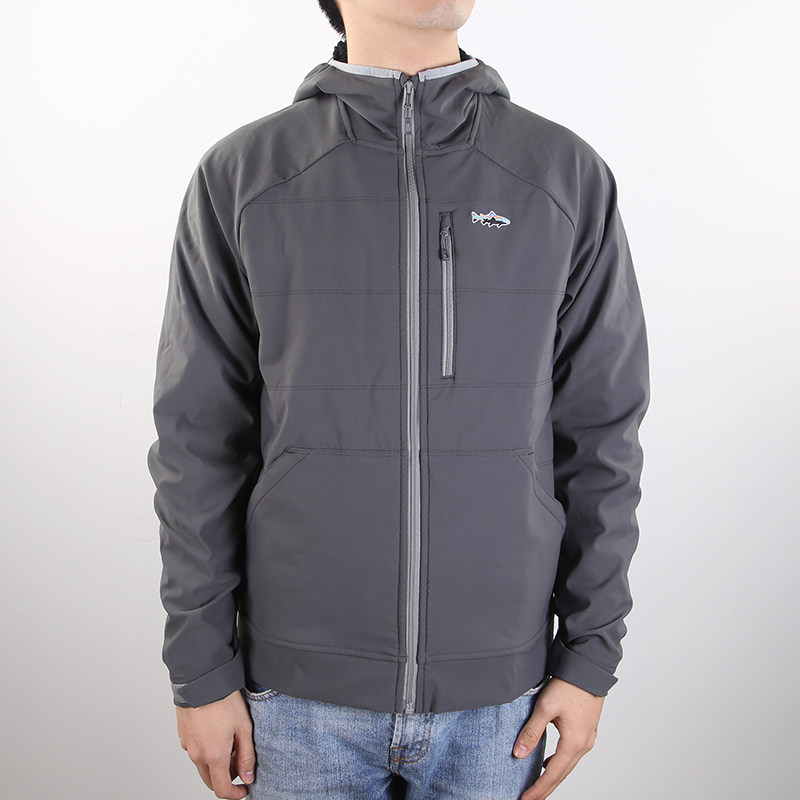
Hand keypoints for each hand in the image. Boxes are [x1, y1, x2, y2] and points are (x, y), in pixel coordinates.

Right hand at [176, 689, 255, 798]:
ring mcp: (187, 745)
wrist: (202, 679)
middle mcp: (197, 754)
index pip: (222, 789)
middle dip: (226, 777)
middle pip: (211, 780)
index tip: (244, 789)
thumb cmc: (224, 700)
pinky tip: (216, 732)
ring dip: (216, 762)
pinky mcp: (182, 734)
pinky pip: (194, 750)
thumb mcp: (244, 727)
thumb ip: (246, 756)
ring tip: (230, 741)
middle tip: (239, 761)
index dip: (234, 794)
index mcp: (213, 756)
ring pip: (202, 765)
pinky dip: (206, 750)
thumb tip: (247, 778)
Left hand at [512, 676, 604, 799]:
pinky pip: (572, 755)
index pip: (553, 775)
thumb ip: (531, 732)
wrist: (589, 669)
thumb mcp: (545, 708)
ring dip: (553, 777)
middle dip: (545, 789)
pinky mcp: (587, 730)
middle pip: (562, 775)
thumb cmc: (569, 685)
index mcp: (574, 743)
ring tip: (537, 785)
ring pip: (568, 766)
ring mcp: (588, 738)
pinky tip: (550, 763)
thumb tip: (519, 754)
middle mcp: (584, 745)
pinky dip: (560, 764)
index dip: (538, 789)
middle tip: (530, 799)